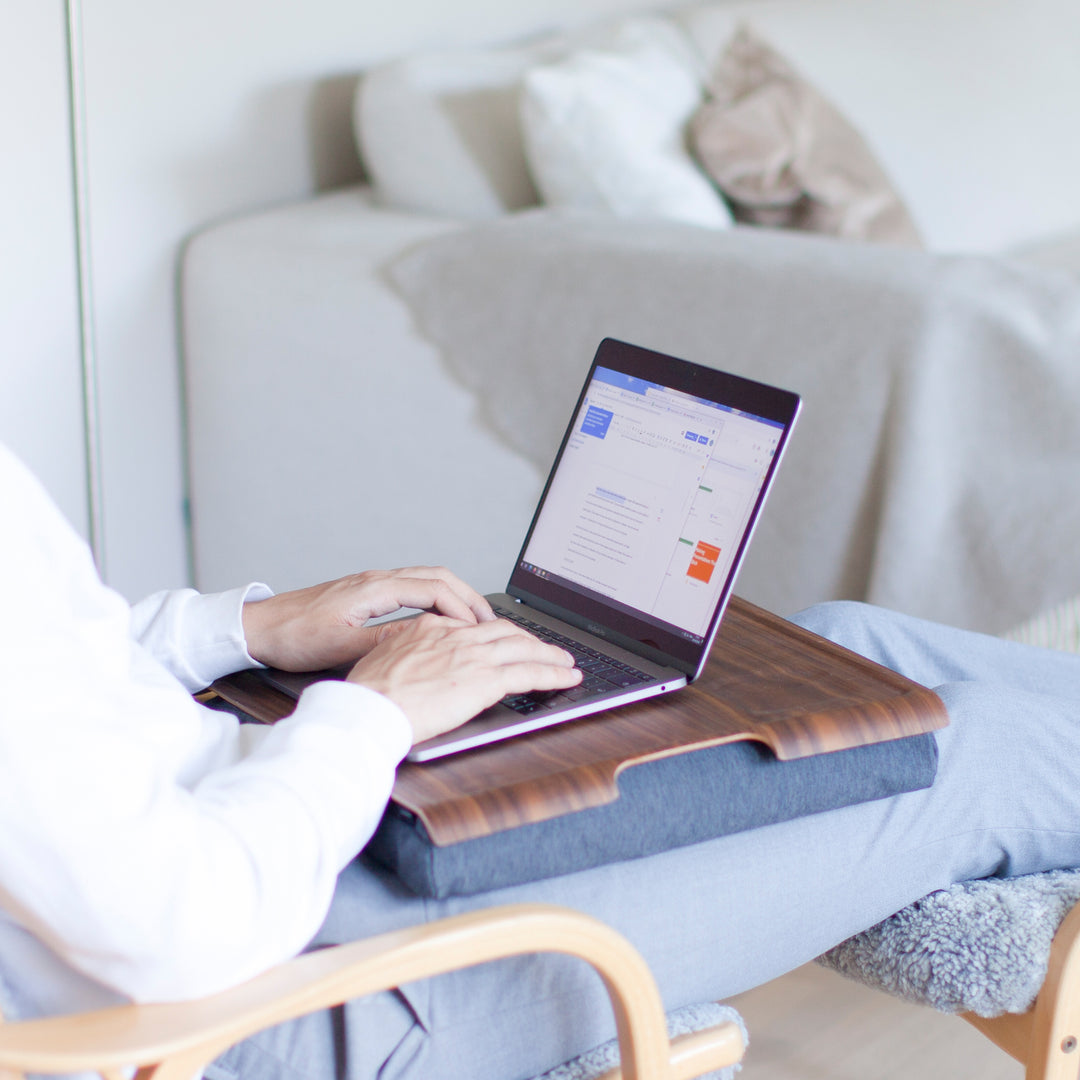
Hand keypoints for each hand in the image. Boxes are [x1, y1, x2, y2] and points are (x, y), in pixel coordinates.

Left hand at [241, 567, 494, 671]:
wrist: (259, 628)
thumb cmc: (294, 637)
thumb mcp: (342, 646)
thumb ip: (385, 640)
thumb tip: (425, 637)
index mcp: (374, 589)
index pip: (433, 589)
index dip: (461, 608)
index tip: (478, 629)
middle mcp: (376, 580)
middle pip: (437, 576)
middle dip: (468, 597)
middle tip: (490, 621)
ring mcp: (371, 584)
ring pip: (426, 579)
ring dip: (454, 596)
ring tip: (473, 620)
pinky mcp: (365, 594)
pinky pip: (412, 587)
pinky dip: (435, 598)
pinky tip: (440, 618)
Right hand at [346, 615, 582, 744]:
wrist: (369, 708)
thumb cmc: (368, 695)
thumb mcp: (383, 659)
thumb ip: (406, 654)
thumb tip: (415, 664)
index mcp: (430, 628)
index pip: (472, 627)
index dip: (494, 635)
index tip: (504, 642)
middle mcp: (456, 635)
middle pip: (505, 631)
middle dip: (530, 640)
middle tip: (545, 648)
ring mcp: (473, 655)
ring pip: (525, 648)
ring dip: (550, 655)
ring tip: (566, 661)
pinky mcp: (486, 679)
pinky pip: (530, 673)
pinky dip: (554, 674)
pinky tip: (567, 677)